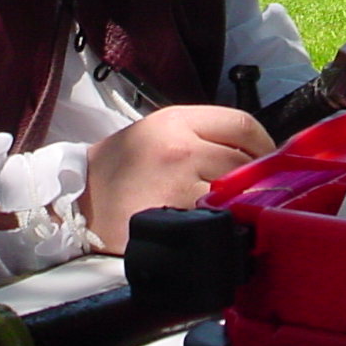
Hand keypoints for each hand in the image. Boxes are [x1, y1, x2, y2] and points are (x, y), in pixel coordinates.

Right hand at [78, 105, 274, 252]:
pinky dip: (224, 221)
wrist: (78, 200)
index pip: (243, 123)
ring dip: (241, 202)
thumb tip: (254, 152)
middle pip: (244, 160)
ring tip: (236, 208)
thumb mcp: (158, 132)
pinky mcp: (174, 215)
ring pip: (234, 191)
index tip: (267, 159)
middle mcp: (179, 146)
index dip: (264, 143)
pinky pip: (216, 217)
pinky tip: (218, 225)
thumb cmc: (121, 166)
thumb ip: (204, 135)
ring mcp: (177, 182)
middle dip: (255, 177)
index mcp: (176, 120)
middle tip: (254, 190)